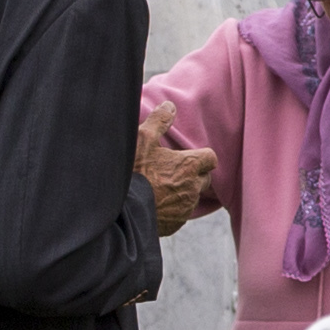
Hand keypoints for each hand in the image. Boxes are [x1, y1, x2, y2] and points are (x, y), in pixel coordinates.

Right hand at [136, 113, 217, 236]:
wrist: (119, 210)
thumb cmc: (132, 171)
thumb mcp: (142, 139)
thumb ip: (159, 121)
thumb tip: (170, 105)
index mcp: (189, 166)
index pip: (210, 158)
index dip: (201, 156)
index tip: (187, 157)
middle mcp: (192, 188)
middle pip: (204, 179)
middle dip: (193, 175)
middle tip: (172, 171)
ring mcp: (185, 208)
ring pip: (191, 198)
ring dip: (182, 192)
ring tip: (160, 188)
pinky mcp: (175, 224)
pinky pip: (180, 215)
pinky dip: (172, 209)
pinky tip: (154, 203)